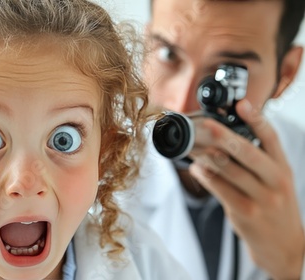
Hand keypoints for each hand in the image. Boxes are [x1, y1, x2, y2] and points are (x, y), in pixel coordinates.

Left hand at [188, 99, 304, 279]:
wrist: (284, 246)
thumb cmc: (274, 208)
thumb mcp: (275, 181)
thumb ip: (257, 161)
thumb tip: (223, 140)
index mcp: (283, 168)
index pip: (272, 138)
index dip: (257, 119)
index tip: (242, 103)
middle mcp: (275, 181)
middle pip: (248, 152)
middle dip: (224, 136)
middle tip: (205, 124)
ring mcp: (261, 198)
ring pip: (230, 170)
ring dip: (207, 156)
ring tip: (193, 146)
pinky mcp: (245, 212)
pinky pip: (220, 189)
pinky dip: (205, 176)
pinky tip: (196, 168)